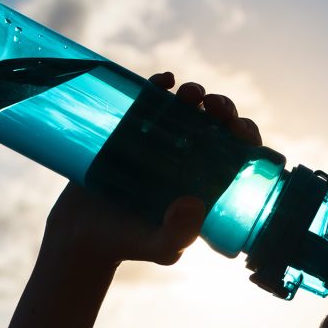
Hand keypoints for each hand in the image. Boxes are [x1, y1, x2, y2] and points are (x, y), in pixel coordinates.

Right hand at [42, 72, 261, 274]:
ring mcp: (160, 142)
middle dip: (224, 109)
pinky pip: (151, 101)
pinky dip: (160, 85)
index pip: (240, 154)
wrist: (82, 234)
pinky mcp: (132, 129)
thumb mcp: (160, 248)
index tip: (238, 130)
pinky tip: (165, 80)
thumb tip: (194, 203)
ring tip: (190, 94)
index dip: (246, 136)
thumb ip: (178, 235)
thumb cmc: (129, 244)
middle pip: (217, 125)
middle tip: (215, 108)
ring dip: (196, 94)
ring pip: (188, 108)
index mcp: (207, 183)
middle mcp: (189, 159)